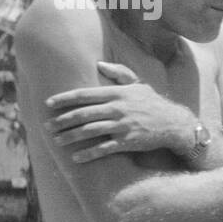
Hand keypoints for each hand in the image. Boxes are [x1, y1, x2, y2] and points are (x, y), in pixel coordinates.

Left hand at [45, 61, 196, 162]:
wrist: (174, 124)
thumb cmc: (154, 103)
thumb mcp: (139, 84)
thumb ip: (120, 73)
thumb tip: (100, 64)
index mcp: (117, 93)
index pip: (84, 95)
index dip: (64, 99)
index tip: (49, 104)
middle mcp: (117, 109)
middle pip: (82, 114)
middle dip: (62, 121)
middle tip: (48, 126)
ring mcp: (122, 126)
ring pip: (89, 132)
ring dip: (70, 137)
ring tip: (57, 141)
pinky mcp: (128, 142)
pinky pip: (103, 149)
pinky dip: (88, 154)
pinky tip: (76, 157)